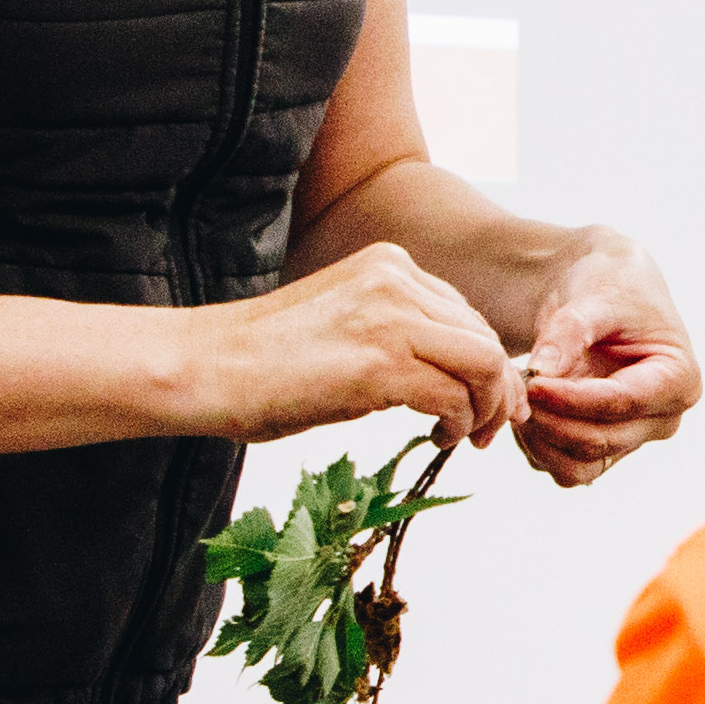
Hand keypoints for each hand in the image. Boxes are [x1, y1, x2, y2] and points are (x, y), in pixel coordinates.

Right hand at [199, 241, 513, 449]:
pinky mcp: (380, 364)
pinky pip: (454, 396)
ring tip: (468, 438)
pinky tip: (438, 438)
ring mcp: (390, 318)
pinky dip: (459, 423)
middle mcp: (396, 281)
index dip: (487, 362)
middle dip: (499, 389)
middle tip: (492, 430)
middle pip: (485, 337)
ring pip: (484, 363)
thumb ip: (396, 333)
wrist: (205, 367)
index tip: (490, 399)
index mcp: (387, 265)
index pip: (466, 314)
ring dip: (487, 409)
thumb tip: (449, 378)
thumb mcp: (344, 324)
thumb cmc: (264, 360)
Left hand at [512, 231, 700, 488]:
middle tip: (516, 387)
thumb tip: (542, 371)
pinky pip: (565, 467)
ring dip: (541, 440)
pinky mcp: (603, 448)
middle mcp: (662, 418)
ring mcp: (633, 438)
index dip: (572, 399)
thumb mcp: (594, 297)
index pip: (623, 403)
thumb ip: (569, 332)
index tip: (532, 382)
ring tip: (518, 396)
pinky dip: (537, 447)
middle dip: (551, 420)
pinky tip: (525, 407)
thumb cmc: (610, 285)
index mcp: (679, 378)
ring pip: (581, 466)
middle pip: (601, 441)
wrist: (602, 291)